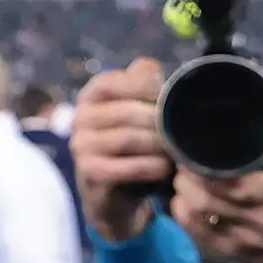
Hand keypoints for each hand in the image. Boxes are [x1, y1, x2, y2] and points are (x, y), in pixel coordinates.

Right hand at [74, 57, 173, 243]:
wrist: (117, 195)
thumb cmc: (135, 146)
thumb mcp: (140, 112)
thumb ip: (145, 85)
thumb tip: (152, 67)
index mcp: (92, 95)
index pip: (115, 81)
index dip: (147, 88)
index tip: (173, 99)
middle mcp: (81, 117)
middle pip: (127, 112)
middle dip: (160, 122)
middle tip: (182, 132)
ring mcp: (81, 146)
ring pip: (128, 139)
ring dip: (159, 146)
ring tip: (175, 151)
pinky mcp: (90, 173)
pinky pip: (127, 167)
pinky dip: (152, 167)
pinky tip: (164, 169)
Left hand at [173, 91, 262, 262]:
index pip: (221, 176)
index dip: (199, 161)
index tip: (192, 144)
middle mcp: (245, 215)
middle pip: (199, 193)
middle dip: (186, 173)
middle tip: (184, 157)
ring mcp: (231, 235)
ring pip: (191, 211)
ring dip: (181, 190)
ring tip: (183, 175)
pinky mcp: (222, 250)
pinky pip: (191, 230)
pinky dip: (181, 212)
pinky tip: (185, 199)